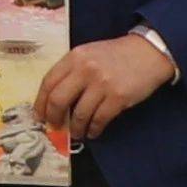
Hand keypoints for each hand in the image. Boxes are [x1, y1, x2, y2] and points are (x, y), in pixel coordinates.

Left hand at [32, 30, 177, 147]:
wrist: (148, 52)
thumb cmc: (115, 55)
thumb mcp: (88, 54)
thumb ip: (72, 71)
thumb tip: (54, 100)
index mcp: (74, 57)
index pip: (48, 82)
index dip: (40, 102)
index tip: (39, 115)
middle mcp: (85, 69)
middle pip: (58, 100)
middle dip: (54, 118)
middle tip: (55, 127)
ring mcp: (102, 84)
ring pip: (79, 114)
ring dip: (75, 128)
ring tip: (76, 133)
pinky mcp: (118, 97)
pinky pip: (99, 120)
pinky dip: (94, 129)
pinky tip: (93, 131)